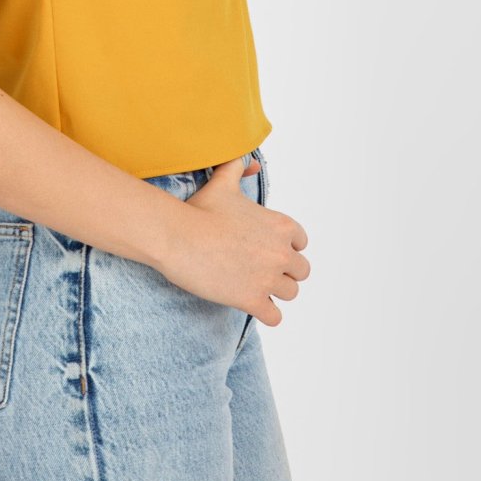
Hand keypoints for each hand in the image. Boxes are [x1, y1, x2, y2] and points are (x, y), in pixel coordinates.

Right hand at [156, 156, 310, 326]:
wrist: (178, 236)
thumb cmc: (199, 209)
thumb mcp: (224, 182)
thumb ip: (240, 167)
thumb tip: (252, 163)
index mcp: (281, 225)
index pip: (302, 243)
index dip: (287, 247)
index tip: (268, 250)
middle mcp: (281, 252)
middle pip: (301, 271)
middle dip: (285, 272)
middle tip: (262, 271)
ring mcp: (269, 278)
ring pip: (290, 293)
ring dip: (276, 292)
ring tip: (255, 287)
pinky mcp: (253, 300)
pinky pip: (275, 317)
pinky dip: (267, 314)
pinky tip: (252, 306)